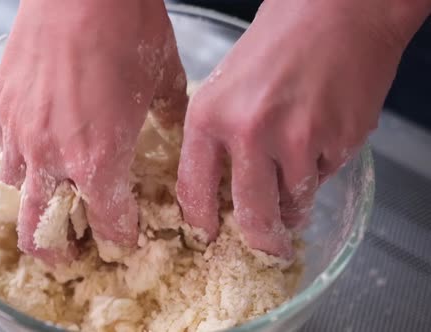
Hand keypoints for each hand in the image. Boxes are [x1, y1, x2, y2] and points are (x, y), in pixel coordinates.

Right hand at [0, 0, 185, 263]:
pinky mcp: (1, 106)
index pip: (107, 223)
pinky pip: (3, 152)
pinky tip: (36, 153)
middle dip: (58, 252)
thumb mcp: (164, 80)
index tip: (126, 236)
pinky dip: (19, 165)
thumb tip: (166, 126)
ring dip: (32, 210)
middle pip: (41, 232)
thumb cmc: (127, 29)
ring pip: (14, 196)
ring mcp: (20, 133)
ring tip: (49, 206)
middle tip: (71, 253)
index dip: (120, 236)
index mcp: (99, 159)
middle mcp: (53, 157)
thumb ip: (167, 116)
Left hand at [176, 0, 410, 258]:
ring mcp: (296, 140)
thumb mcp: (226, 85)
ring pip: (293, 202)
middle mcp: (248, 133)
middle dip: (261, 240)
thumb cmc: (279, 39)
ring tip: (298, 176)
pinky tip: (320, 137)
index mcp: (209, 117)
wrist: (340, 10)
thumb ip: (219, 136)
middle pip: (251, 214)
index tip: (210, 236)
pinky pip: (323, 178)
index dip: (203, 223)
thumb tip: (222, 188)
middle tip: (267, 246)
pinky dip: (320, 171)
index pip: (194, 190)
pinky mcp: (338, 142)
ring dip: (295, 205)